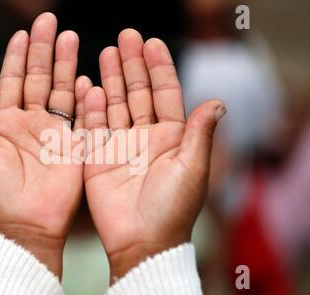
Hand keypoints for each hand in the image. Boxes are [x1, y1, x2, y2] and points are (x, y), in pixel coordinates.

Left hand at [0, 13, 89, 277]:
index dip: (17, 58)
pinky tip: (85, 77)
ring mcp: (54, 134)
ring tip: (71, 37)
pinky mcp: (75, 146)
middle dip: (44, 50)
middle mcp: (30, 124)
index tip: (23, 33)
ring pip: (61, 91)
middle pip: (38, 78)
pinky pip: (81, 116)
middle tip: (50, 22)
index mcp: (5, 125)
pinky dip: (84, 97)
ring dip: (65, 65)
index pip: (12, 82)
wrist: (25, 227)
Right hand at [83, 29, 225, 280]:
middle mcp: (145, 137)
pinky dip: (91, 106)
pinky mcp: (97, 159)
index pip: (164, 94)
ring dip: (112, 78)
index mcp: (171, 138)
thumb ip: (199, 133)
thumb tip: (219, 101)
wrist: (142, 242)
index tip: (151, 42)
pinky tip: (90, 85)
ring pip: (116, 104)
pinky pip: (94, 127)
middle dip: (132, 65)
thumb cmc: (172, 210)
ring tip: (106, 51)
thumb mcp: (192, 169)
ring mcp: (120, 146)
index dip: (159, 67)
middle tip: (125, 37)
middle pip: (138, 92)